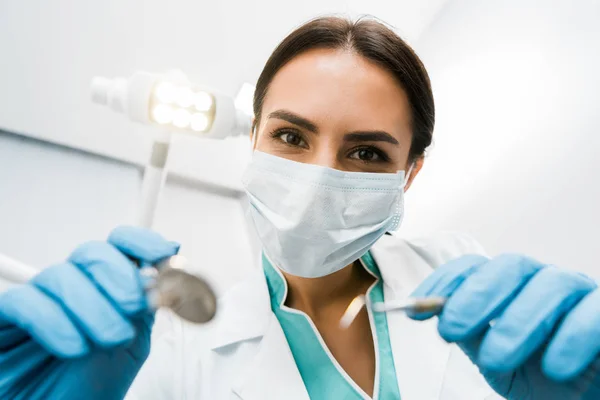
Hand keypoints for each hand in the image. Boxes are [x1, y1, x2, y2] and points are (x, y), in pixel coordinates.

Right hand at [0, 226, 178, 399]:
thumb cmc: (91, 387)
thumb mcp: (132, 346)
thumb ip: (146, 308)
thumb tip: (163, 272)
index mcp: (105, 289)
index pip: (119, 246)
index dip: (140, 242)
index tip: (162, 253)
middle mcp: (72, 288)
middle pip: (91, 254)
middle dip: (119, 276)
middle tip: (134, 306)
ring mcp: (39, 301)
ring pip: (60, 276)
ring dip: (93, 307)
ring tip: (111, 339)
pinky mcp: (6, 320)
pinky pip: (24, 302)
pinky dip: (55, 322)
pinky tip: (75, 347)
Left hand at [411, 254, 599, 399]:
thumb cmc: (539, 377)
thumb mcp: (497, 361)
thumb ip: (471, 335)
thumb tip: (432, 312)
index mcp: (511, 289)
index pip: (475, 267)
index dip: (445, 282)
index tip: (415, 309)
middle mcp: (543, 282)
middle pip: (510, 267)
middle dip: (475, 297)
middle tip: (451, 330)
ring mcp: (580, 294)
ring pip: (551, 285)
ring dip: (517, 322)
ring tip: (495, 360)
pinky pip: (595, 313)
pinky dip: (572, 338)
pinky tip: (553, 367)